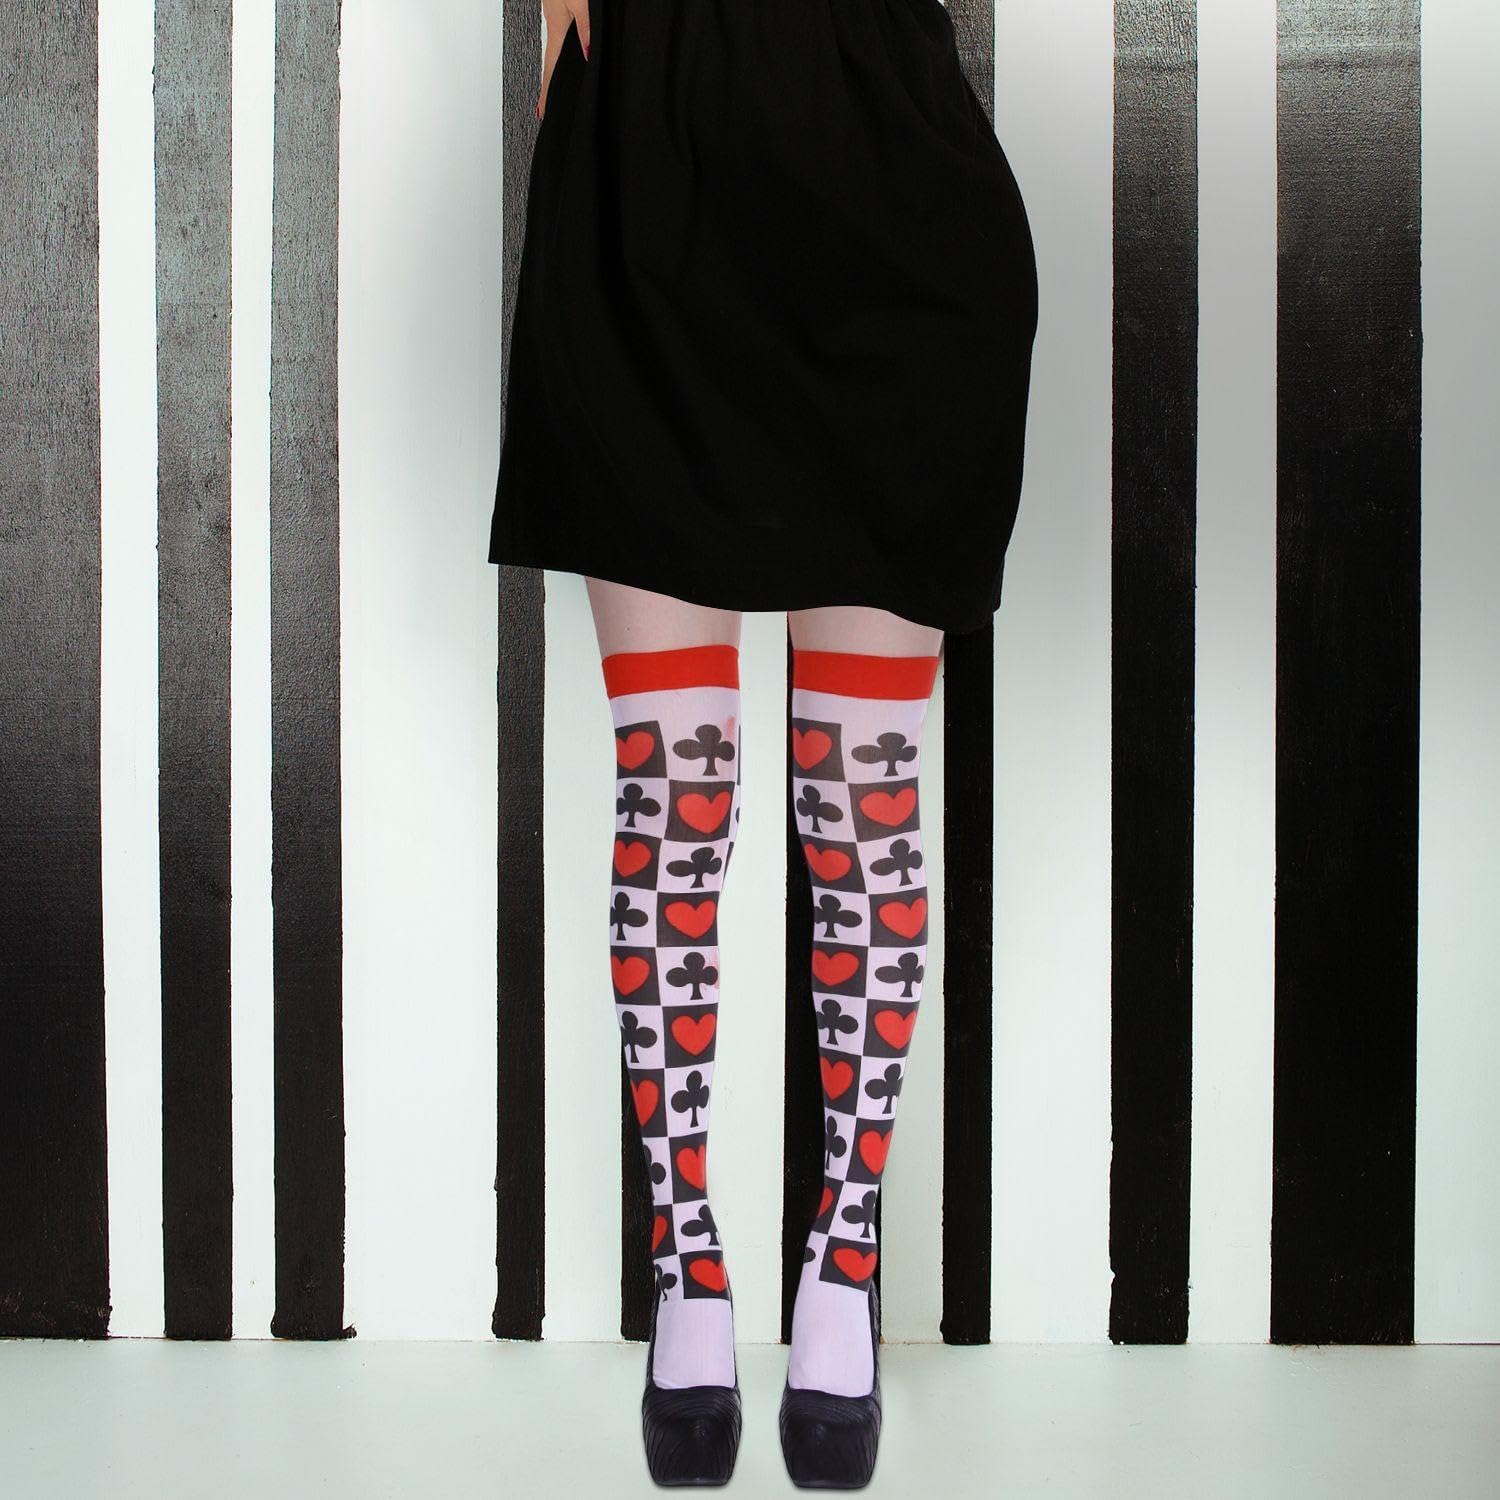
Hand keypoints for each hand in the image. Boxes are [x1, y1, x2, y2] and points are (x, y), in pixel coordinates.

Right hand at [538, 0, 590, 119]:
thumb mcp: (582, 3)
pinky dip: (558, 56)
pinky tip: (563, 58)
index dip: (547, 91)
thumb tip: (587, 54)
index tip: (542, 112)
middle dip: (547, 88)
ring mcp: (556, 19)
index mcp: (557, 30)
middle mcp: (554, 27)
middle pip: (550, 65)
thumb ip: (586, 28)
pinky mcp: (561, 11)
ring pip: (555, 52)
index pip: (551, 68)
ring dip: (552, 72)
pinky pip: (559, 41)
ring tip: (551, 92)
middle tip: (543, 109)